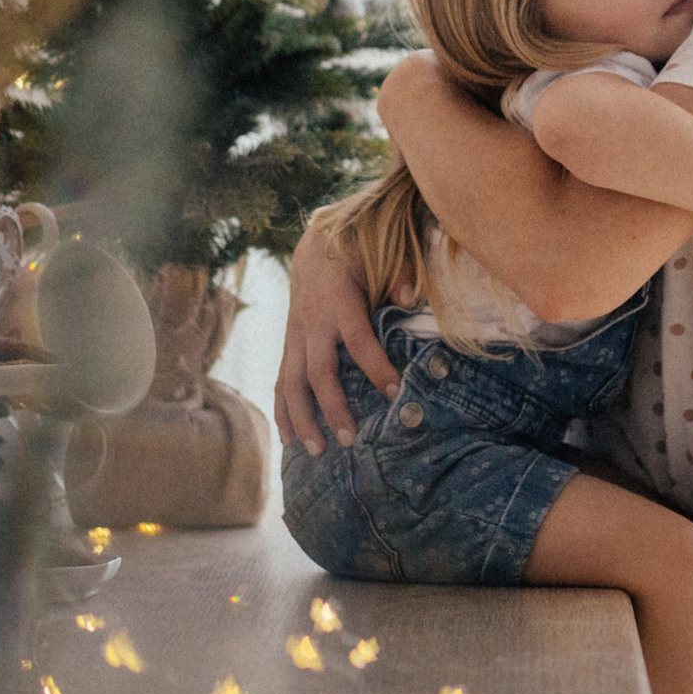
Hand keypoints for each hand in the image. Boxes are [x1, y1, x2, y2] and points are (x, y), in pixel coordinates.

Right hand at [275, 222, 399, 455]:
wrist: (315, 242)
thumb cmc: (358, 252)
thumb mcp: (383, 255)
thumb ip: (401, 276)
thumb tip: (411, 300)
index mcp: (339, 300)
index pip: (358, 340)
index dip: (376, 367)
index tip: (396, 392)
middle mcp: (312, 322)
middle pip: (318, 373)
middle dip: (333, 408)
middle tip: (351, 439)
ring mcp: (296, 334)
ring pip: (292, 382)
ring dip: (302, 419)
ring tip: (317, 451)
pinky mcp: (290, 342)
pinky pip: (282, 380)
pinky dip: (283, 409)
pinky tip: (289, 438)